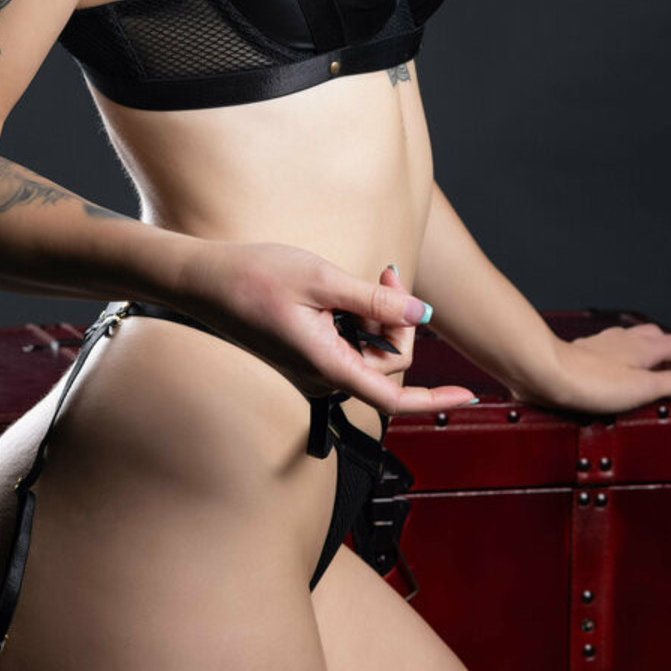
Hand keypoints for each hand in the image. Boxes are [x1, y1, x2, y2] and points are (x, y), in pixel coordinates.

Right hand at [178, 240, 480, 416]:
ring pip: (371, 353)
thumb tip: (421, 311)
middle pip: (388, 364)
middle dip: (401, 320)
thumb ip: (374, 299)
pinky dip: (363, 319)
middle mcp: (323, 376)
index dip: (435, 399)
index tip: (468, 396)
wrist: (203, 282)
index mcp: (327, 365)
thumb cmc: (253, 277)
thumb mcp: (322, 279)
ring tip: (372, 275)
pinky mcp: (307, 355)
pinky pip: (351, 345)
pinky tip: (352, 291)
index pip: (393, 397)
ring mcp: (314, 367)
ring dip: (382, 317)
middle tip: (388, 270)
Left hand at [507, 321, 670, 413]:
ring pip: (632, 341)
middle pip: (656, 337)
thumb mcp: (642, 388)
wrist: (546, 372)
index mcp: (643, 346)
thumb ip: (669, 384)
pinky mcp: (583, 353)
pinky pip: (610, 351)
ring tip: (648, 378)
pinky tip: (614, 376)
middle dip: (670, 355)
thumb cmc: (592, 382)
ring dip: (645, 356)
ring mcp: (601, 344)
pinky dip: (622, 361)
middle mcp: (623, 339)